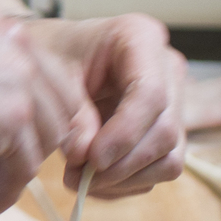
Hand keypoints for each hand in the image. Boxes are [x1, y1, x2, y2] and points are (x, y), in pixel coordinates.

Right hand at [0, 7, 84, 209]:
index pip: (44, 70)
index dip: (34, 111)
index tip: (16, 136)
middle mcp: (14, 42)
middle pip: (54, 104)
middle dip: (33, 141)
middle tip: (5, 167)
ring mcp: (18, 78)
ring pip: (44, 139)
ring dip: (18, 170)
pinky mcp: (12, 118)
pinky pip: (25, 166)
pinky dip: (8, 189)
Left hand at [22, 15, 186, 200]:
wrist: (50, 58)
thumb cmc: (49, 55)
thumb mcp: (50, 75)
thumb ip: (71, 115)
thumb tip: (86, 158)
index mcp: (140, 37)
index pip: (150, 93)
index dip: (125, 133)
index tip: (92, 159)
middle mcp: (166, 69)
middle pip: (165, 130)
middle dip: (121, 164)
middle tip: (76, 177)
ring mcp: (171, 103)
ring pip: (169, 158)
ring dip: (124, 179)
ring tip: (78, 178)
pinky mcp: (164, 132)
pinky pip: (158, 170)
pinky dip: (125, 184)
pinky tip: (92, 179)